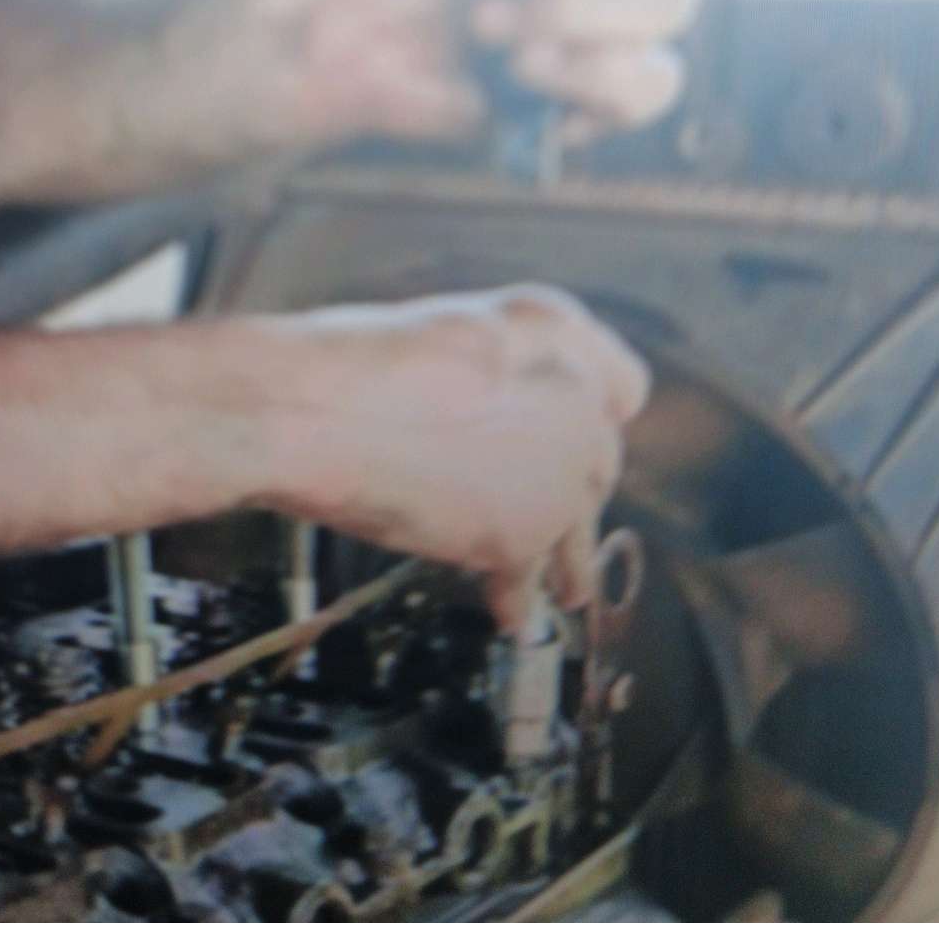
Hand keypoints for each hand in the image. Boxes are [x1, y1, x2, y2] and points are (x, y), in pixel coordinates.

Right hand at [263, 283, 648, 627]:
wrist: (315, 410)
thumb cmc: (352, 364)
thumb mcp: (449, 331)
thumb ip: (498, 369)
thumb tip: (496, 418)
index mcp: (556, 327)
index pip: (623, 382)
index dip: (602, 414)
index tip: (594, 438)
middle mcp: (578, 394)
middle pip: (599, 460)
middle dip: (575, 489)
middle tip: (556, 516)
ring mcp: (561, 468)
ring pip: (577, 526)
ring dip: (570, 561)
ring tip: (569, 589)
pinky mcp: (528, 534)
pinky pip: (531, 578)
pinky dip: (515, 599)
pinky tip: (508, 611)